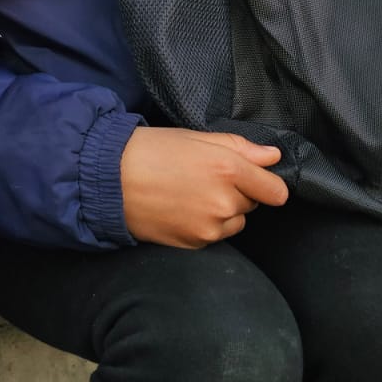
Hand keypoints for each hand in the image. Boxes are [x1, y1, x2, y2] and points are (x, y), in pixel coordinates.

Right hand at [120, 128, 288, 247]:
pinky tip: (179, 209)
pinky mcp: (194, 243)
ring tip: (188, 194)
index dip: (265, 183)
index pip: (275, 191)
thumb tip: (273, 157)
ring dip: (222, 212)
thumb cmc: (148, 150)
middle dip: (236, 192)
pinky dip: (203, 225)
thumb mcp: (193, 137)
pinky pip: (213, 235)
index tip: (252, 178)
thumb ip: (239, 147)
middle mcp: (224, 202)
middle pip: (252, 204)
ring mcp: (209, 227)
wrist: (106, 178)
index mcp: (228, 169)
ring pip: (234, 222)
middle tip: (202, 178)